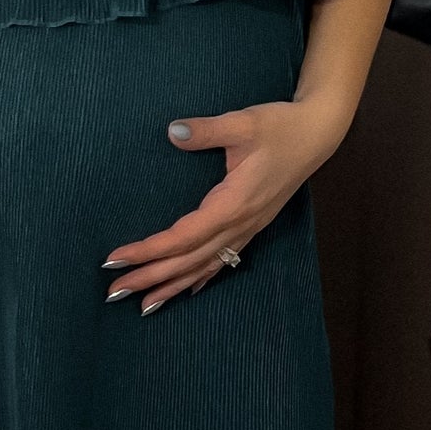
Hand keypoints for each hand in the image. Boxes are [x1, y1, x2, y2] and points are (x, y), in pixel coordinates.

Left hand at [102, 99, 344, 314]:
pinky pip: (223, 261)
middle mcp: (240, 224)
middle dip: (151, 277)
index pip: (183, 236)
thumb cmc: (280, 127)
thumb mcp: (243, 122)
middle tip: (114, 292)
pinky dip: (201, 278)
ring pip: (205, 266)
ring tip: (143, 306)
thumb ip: (207, 129)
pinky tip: (188, 290)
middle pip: (189, 259)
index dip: (150, 250)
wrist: (316, 134)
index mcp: (234, 203)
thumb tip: (173, 131)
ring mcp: (248, 228)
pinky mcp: (252, 225)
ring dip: (173, 286)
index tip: (118, 258)